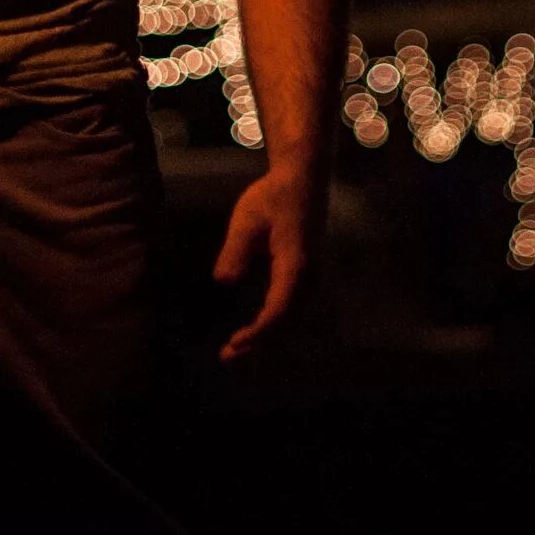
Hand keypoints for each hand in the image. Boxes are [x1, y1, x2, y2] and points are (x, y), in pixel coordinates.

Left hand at [212, 161, 325, 361]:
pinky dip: (273, 320)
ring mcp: (311, 276)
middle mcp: (308, 277)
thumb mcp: (246, 219)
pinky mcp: (306, 273)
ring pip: (290, 316)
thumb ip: (235, 252)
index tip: (234, 343)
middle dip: (258, 341)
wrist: (303, 179)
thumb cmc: (274, 196)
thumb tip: (223, 282)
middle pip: (285, 321)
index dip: (257, 332)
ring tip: (236, 347)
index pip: (278, 311)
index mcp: (295, 265)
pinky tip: (254, 325)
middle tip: (227, 355)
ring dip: (266, 333)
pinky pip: (291, 305)